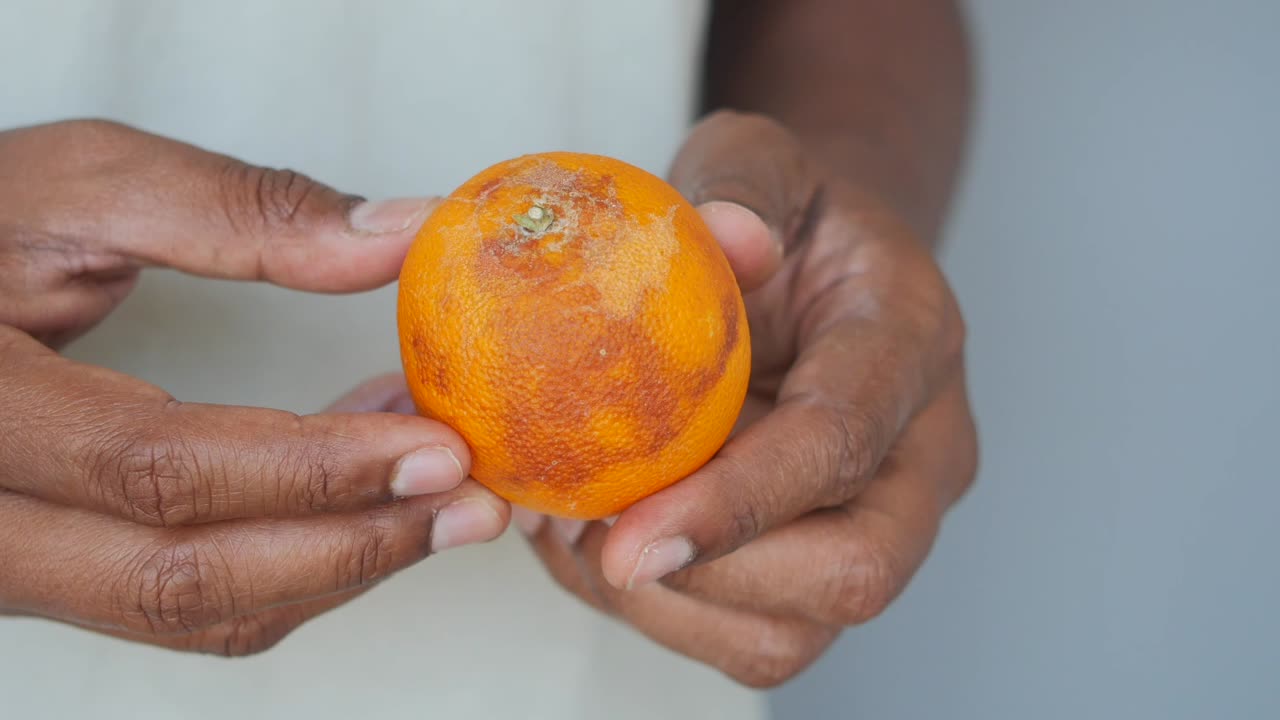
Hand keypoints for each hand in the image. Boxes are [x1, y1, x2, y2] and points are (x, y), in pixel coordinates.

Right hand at [0, 120, 508, 653]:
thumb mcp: (85, 185)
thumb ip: (241, 210)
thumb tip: (401, 234)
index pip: (158, 468)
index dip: (313, 469)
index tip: (438, 448)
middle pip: (182, 578)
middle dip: (350, 546)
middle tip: (472, 502)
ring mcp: (9, 558)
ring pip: (193, 609)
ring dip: (337, 563)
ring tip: (443, 495)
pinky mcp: (52, 567)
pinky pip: (185, 597)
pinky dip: (294, 560)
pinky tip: (368, 492)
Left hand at [514, 111, 977, 685]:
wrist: (818, 264)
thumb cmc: (787, 212)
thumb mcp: (758, 158)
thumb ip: (741, 182)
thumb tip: (727, 238)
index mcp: (910, 342)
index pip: (841, 445)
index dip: (738, 505)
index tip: (629, 537)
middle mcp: (920, 451)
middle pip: (855, 574)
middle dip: (711, 579)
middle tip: (592, 541)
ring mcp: (883, 516)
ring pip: (799, 630)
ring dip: (672, 609)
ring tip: (579, 540)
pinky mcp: (824, 556)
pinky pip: (752, 635)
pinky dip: (662, 614)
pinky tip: (596, 548)